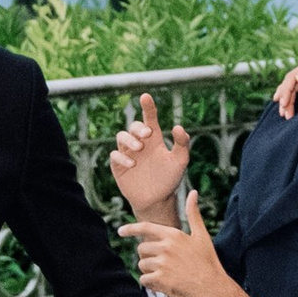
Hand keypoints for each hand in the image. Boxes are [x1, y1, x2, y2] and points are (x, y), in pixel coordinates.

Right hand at [110, 91, 191, 219]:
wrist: (158, 200)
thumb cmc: (170, 179)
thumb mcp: (180, 161)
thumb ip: (182, 144)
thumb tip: (178, 127)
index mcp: (154, 139)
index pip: (149, 118)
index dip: (148, 106)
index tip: (146, 96)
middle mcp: (140, 143)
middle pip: (133, 126)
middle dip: (138, 127)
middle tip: (148, 134)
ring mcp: (128, 153)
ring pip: (121, 137)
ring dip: (129, 139)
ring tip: (139, 148)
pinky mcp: (119, 166)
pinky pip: (115, 155)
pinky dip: (122, 157)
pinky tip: (132, 164)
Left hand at [131, 186, 228, 296]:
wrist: (214, 288)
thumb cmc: (208, 262)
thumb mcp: (202, 236)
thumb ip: (193, 214)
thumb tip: (192, 192)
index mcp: (173, 235)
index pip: (145, 227)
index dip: (130, 228)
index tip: (120, 231)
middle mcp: (166, 247)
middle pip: (141, 249)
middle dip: (148, 256)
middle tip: (162, 264)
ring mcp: (162, 263)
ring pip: (142, 265)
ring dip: (149, 271)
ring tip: (166, 275)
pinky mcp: (161, 280)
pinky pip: (144, 280)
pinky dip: (151, 284)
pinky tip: (163, 285)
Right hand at [271, 62, 297, 123]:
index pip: (291, 78)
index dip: (286, 91)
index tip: (284, 104)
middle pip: (289, 84)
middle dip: (285, 100)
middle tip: (284, 115)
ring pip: (292, 87)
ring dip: (286, 100)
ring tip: (282, 113)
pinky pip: (297, 89)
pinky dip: (290, 96)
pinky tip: (287, 103)